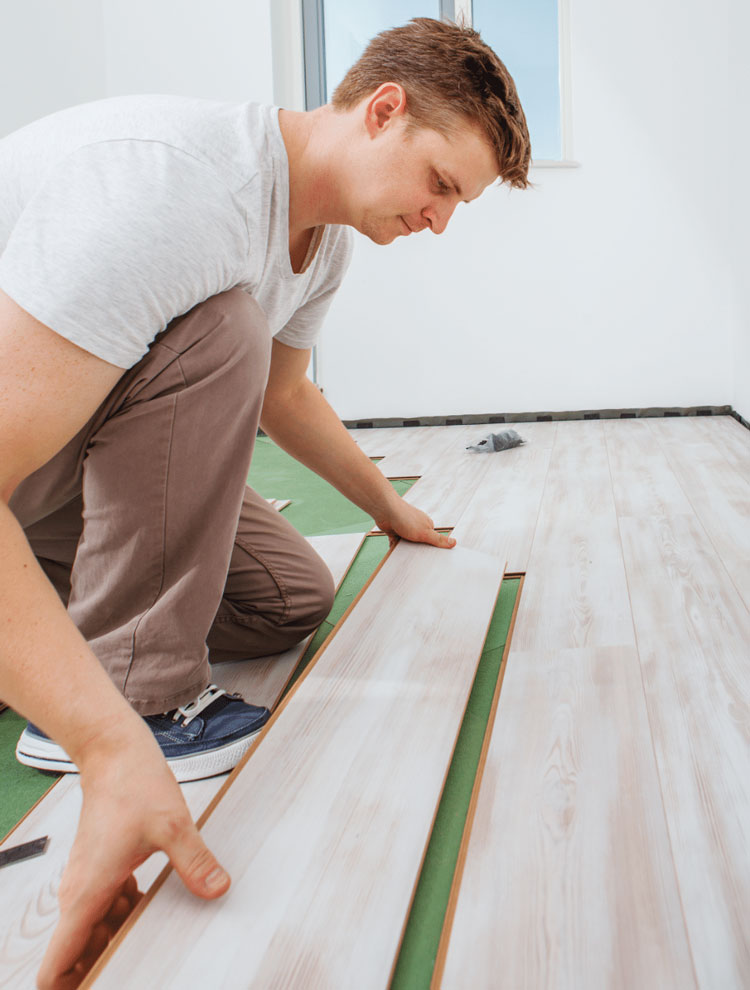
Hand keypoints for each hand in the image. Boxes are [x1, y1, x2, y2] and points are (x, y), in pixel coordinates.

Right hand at [37, 743, 230, 989]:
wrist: (115, 752)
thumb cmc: (133, 783)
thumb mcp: (172, 827)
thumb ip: (195, 862)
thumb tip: (217, 889)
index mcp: (86, 895)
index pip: (55, 966)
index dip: (68, 988)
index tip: (103, 986)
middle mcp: (80, 893)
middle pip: (78, 955)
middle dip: (104, 965)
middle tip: (143, 963)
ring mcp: (88, 880)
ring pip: (94, 930)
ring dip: (118, 937)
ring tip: (155, 934)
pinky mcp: (99, 867)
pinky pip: (106, 906)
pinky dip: (124, 913)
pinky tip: (153, 904)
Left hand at [374, 497, 455, 550]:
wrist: (385, 511)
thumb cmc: (405, 518)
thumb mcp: (425, 532)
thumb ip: (438, 540)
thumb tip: (454, 542)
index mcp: (427, 525)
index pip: (433, 541)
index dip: (431, 549)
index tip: (431, 559)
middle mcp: (417, 527)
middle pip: (420, 544)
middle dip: (416, 550)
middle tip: (415, 557)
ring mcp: (405, 529)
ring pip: (407, 545)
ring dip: (405, 549)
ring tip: (404, 553)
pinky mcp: (395, 532)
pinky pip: (396, 543)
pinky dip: (395, 546)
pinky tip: (395, 550)